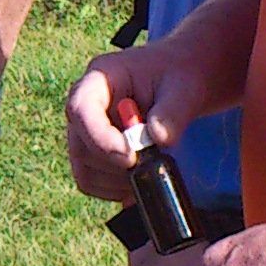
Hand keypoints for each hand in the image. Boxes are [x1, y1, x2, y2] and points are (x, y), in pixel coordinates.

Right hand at [65, 35, 216, 203]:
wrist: (184, 80)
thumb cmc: (182, 75)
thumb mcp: (185, 88)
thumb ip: (172, 111)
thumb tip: (158, 138)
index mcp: (101, 78)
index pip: (81, 109)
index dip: (100, 138)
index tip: (130, 157)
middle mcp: (85, 105)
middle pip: (80, 145)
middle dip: (114, 164)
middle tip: (151, 165)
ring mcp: (86, 130)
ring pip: (83, 168)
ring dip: (116, 180)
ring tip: (150, 170)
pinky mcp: (94, 152)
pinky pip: (92, 181)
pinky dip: (115, 190)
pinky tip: (143, 180)